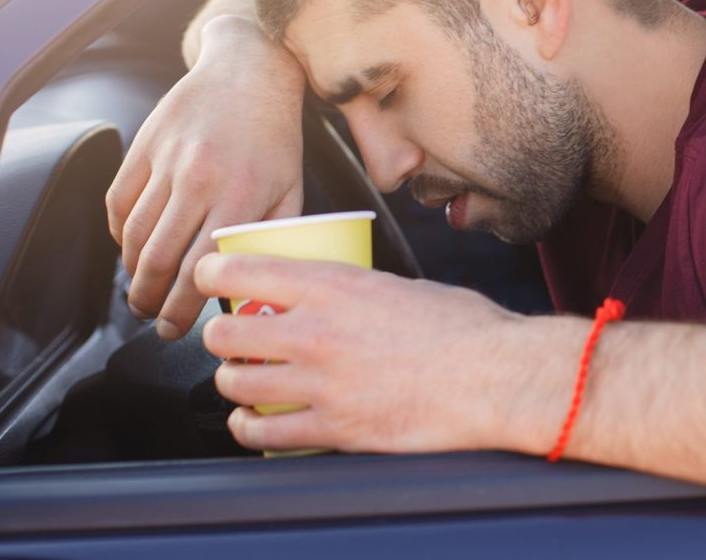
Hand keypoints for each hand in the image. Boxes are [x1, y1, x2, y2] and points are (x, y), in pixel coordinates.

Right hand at [106, 16, 305, 338]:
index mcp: (240, 196)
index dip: (182, 309)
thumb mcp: (291, 188)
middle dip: (151, 300)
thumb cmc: (275, 136)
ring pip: (134, 235)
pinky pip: (118, 201)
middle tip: (153, 318)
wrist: (249, 71)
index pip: (201, 270)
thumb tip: (258, 284)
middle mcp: (199, 180)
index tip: (175, 330)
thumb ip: (275, 236)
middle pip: (160, 260)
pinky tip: (132, 248)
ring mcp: (167, 161)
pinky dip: (120, 233)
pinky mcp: (144, 145)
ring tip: (141, 291)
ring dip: (132, 272)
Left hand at [195, 253, 530, 453]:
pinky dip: (248, 428)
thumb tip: (341, 297)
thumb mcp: (402, 286)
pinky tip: (251, 423)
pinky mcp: (334, 428)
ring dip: (232, 382)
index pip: (239, 271)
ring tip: (243, 380)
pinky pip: (265, 432)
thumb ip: (359, 291)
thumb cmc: (464, 329)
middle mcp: (316, 332)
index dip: (210, 273)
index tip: (210, 279)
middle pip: (225, 333)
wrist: (495, 376)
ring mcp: (320, 384)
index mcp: (333, 285)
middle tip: (233, 338)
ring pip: (235, 384)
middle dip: (220, 335)